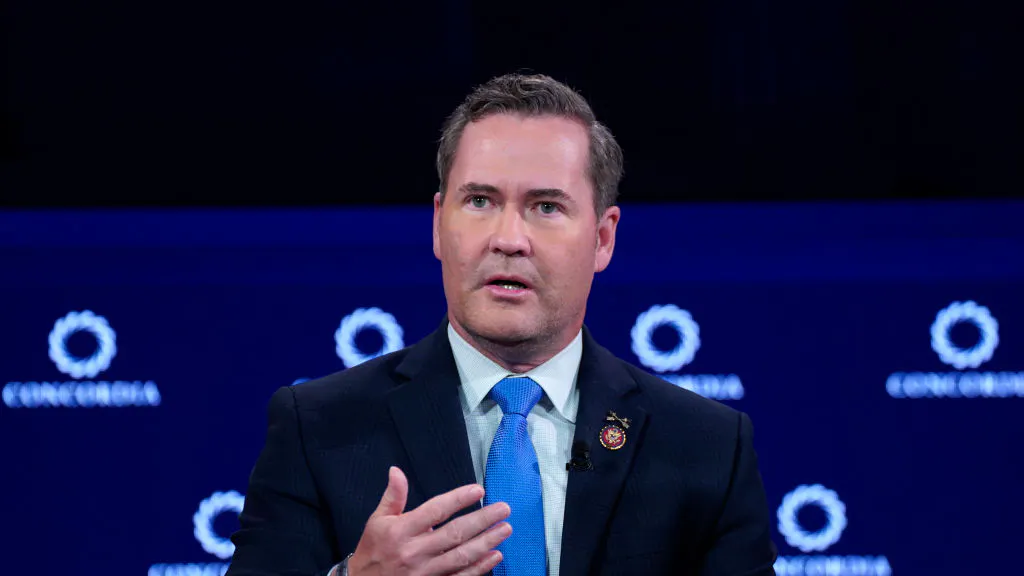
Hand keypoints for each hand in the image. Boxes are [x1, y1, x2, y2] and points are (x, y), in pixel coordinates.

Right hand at [348, 466, 511, 575]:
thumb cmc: (373, 551)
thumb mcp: (377, 521)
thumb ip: (392, 496)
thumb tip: (397, 471)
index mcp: (401, 531)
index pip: (435, 511)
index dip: (458, 500)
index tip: (478, 491)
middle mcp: (414, 551)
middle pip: (455, 534)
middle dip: (482, 520)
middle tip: (504, 509)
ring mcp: (425, 571)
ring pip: (462, 556)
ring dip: (487, 542)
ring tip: (505, 529)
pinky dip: (480, 568)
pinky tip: (495, 555)